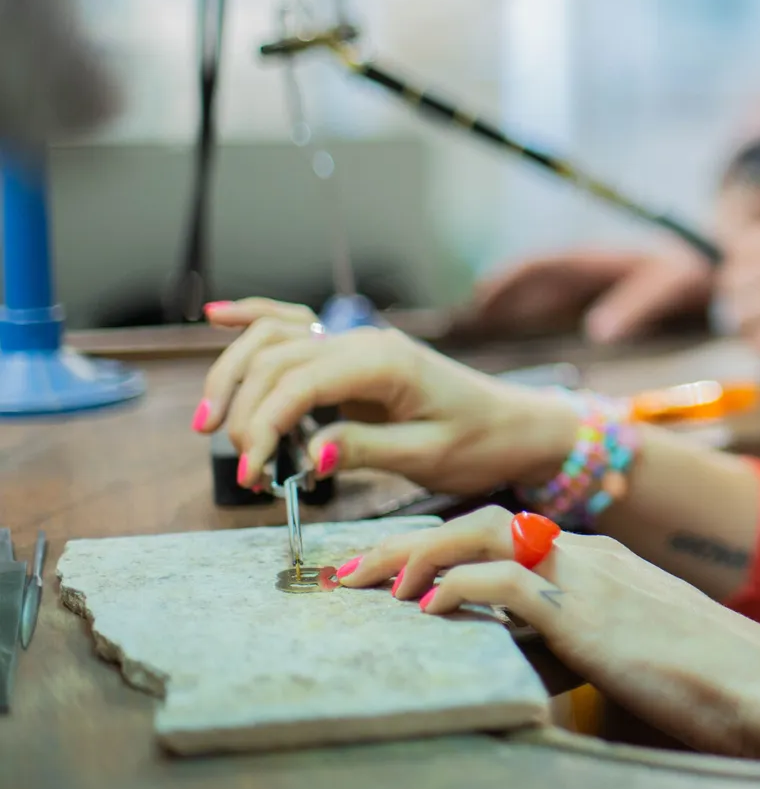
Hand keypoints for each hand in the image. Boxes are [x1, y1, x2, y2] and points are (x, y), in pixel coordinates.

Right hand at [196, 299, 576, 494]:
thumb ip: (365, 450)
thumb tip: (309, 454)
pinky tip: (217, 315)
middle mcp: (364, 343)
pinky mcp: (352, 358)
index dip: (262, 426)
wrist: (516, 426)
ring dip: (235, 379)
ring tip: (214, 429)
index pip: (298, 383)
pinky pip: (295, 327)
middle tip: (246, 471)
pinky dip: (254, 320)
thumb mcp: (428, 455)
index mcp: (385, 363)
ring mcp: (356, 344)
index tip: (253, 473)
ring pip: (273, 342)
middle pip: (275, 360)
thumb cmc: (480, 442)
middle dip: (244, 413)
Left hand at [340, 507, 759, 764]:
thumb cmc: (707, 689)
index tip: (396, 571)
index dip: (443, 546)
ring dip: (415, 553)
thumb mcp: (628, 665)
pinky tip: (424, 608)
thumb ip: (576, 661)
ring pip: (483, 535)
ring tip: (365, 582)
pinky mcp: (588, 610)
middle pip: (482, 522)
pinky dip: (457, 588)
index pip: (507, 533)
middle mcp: (590, 555)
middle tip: (348, 569)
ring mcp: (590, 576)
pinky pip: (506, 583)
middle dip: (407, 539)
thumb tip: (532, 686)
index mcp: (600, 564)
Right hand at [457, 244, 712, 344]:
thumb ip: (636, 305)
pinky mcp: (600, 297)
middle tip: (465, 324)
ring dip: (512, 308)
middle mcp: (586, 270)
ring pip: (540, 294)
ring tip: (480, 332)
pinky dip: (534, 316)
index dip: (508, 280)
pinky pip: (557, 305)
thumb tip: (598, 331)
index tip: (480, 299)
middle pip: (530, 282)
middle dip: (497, 297)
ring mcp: (591, 283)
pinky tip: (525, 339)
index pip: (540, 267)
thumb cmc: (691, 272)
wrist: (719, 265)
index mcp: (595, 262)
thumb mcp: (667, 285)